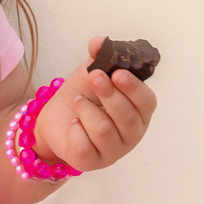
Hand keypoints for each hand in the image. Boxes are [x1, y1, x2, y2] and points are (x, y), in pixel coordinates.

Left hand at [33, 37, 156, 172]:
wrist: (56, 119)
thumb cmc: (83, 96)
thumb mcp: (91, 73)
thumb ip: (99, 57)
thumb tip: (98, 42)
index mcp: (139, 111)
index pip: (147, 102)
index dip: (133, 88)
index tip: (117, 73)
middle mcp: (132, 134)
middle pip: (127, 116)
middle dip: (109, 94)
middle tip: (94, 78)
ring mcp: (114, 151)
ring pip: (104, 130)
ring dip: (87, 109)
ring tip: (78, 101)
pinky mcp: (92, 162)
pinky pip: (85, 146)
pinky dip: (75, 129)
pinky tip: (73, 123)